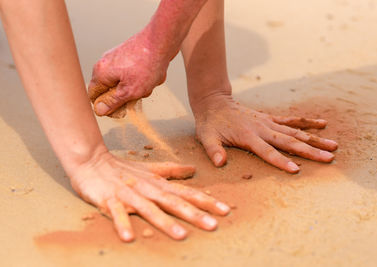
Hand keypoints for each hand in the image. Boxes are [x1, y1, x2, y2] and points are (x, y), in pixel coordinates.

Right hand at [69, 150, 229, 241]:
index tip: (225, 210)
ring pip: (149, 209)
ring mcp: (129, 195)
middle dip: (194, 214)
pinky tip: (129, 237)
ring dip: (165, 222)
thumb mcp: (151, 169)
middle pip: (173, 203)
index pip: (186, 193)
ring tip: (181, 235)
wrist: (92, 160)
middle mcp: (147, 189)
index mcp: (158, 184)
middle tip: (213, 226)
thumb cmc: (124, 168)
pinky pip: (116, 213)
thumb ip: (172, 170)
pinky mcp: (109, 200)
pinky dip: (122, 224)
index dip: (206, 201)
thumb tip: (194, 169)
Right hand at [88, 32, 169, 116]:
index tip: (122, 108)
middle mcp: (105, 63)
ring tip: (149, 80)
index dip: (107, 106)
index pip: (94, 96)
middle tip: (140, 91)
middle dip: (128, 94)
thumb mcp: (130, 91)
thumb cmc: (147, 65)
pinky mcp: (128, 55)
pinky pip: (133, 73)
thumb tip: (99, 110)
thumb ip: (113, 102)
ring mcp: (116, 58)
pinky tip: (153, 73)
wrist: (162, 41)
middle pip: (111, 89)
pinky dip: (143, 77)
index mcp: (101, 72)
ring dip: (139, 86)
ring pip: (125, 82)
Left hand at [192, 94, 337, 172]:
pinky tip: (323, 124)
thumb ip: (214, 150)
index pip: (267, 152)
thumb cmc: (210, 123)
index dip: (281, 161)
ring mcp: (268, 122)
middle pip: (289, 141)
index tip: (296, 170)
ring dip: (315, 139)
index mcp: (248, 136)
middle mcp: (262, 128)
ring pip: (295, 131)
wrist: (214, 102)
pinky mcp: (269, 118)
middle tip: (329, 158)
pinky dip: (307, 122)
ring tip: (333, 145)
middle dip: (309, 151)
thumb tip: (219, 163)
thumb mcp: (206, 137)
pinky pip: (291, 120)